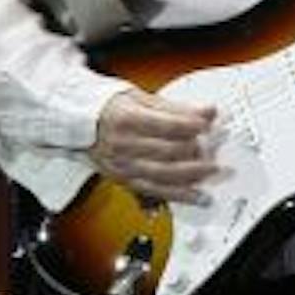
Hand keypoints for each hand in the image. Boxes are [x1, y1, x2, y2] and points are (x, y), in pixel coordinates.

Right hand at [92, 89, 218, 203]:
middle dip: (196, 151)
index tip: (209, 124)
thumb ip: (177, 108)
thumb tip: (208, 111)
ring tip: (212, 172)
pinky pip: (155, 191)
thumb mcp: (142, 99)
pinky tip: (196, 195)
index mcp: (127, 119)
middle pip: (167, 152)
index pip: (167, 125)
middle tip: (214, 147)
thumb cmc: (112, 109)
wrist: (80, 124)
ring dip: (192, 176)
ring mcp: (123, 165)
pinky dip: (178, 195)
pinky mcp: (125, 180)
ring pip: (163, 175)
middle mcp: (123, 145)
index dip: (192, 126)